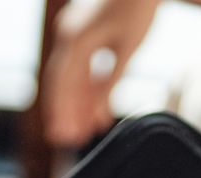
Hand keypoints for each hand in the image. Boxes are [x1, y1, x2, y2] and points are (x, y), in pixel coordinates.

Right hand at [44, 0, 160, 146]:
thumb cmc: (138, 7)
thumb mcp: (128, 48)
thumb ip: (110, 82)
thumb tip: (98, 115)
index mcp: (76, 40)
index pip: (63, 85)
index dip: (63, 113)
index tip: (65, 136)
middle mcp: (68, 36)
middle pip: (62, 82)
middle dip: (66, 113)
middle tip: (68, 140)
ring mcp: (74, 32)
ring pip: (71, 76)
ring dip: (77, 103)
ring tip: (83, 129)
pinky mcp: (85, 32)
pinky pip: (81, 66)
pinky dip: (88, 87)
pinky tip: (96, 109)